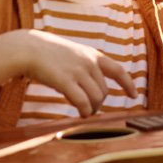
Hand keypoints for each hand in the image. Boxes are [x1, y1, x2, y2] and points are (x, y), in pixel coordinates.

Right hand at [14, 29, 136, 115]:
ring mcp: (78, 71)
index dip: (128, 83)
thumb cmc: (48, 53)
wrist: (28, 48)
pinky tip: (81, 114)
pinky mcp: (65, 81)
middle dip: (99, 103)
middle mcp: (88, 63)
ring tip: (85, 113)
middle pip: (104, 91)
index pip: (118, 70)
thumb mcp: (73, 53)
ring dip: (92, 109)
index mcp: (92, 55)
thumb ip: (85, 65)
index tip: (134, 95)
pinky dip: (85, 111)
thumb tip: (94, 85)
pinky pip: (82, 102)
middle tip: (90, 109)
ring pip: (96, 98)